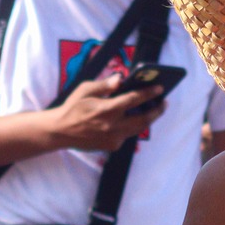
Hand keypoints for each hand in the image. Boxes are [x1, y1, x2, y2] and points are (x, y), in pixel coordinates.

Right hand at [50, 73, 165, 152]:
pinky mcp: (112, 146)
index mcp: (107, 109)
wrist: (61, 131)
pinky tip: (135, 118)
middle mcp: (113, 126)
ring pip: (138, 128)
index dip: (149, 93)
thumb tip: (120, 79)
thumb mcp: (86, 90)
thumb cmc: (73, 107)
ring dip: (148, 119)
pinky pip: (127, 134)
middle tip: (164, 102)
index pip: (134, 100)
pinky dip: (132, 126)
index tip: (160, 88)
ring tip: (155, 110)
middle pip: (143, 118)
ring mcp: (113, 138)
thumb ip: (105, 85)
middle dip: (157, 110)